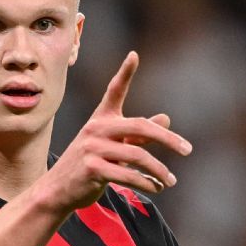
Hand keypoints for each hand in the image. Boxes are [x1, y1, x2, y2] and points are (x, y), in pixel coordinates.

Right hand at [36, 51, 191, 211]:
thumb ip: (138, 134)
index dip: (125, 73)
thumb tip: (166, 118)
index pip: (114, 91)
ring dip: (159, 170)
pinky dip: (146, 183)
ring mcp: (92, 148)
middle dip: (168, 139)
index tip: (134, 56)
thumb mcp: (113, 146)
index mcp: (101, 119)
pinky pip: (128, 176)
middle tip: (187, 149)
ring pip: (138, 156)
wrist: (57, 190)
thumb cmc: (89, 166)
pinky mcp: (92, 169)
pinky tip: (156, 187)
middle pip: (140, 127)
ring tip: (170, 180)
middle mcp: (96, 129)